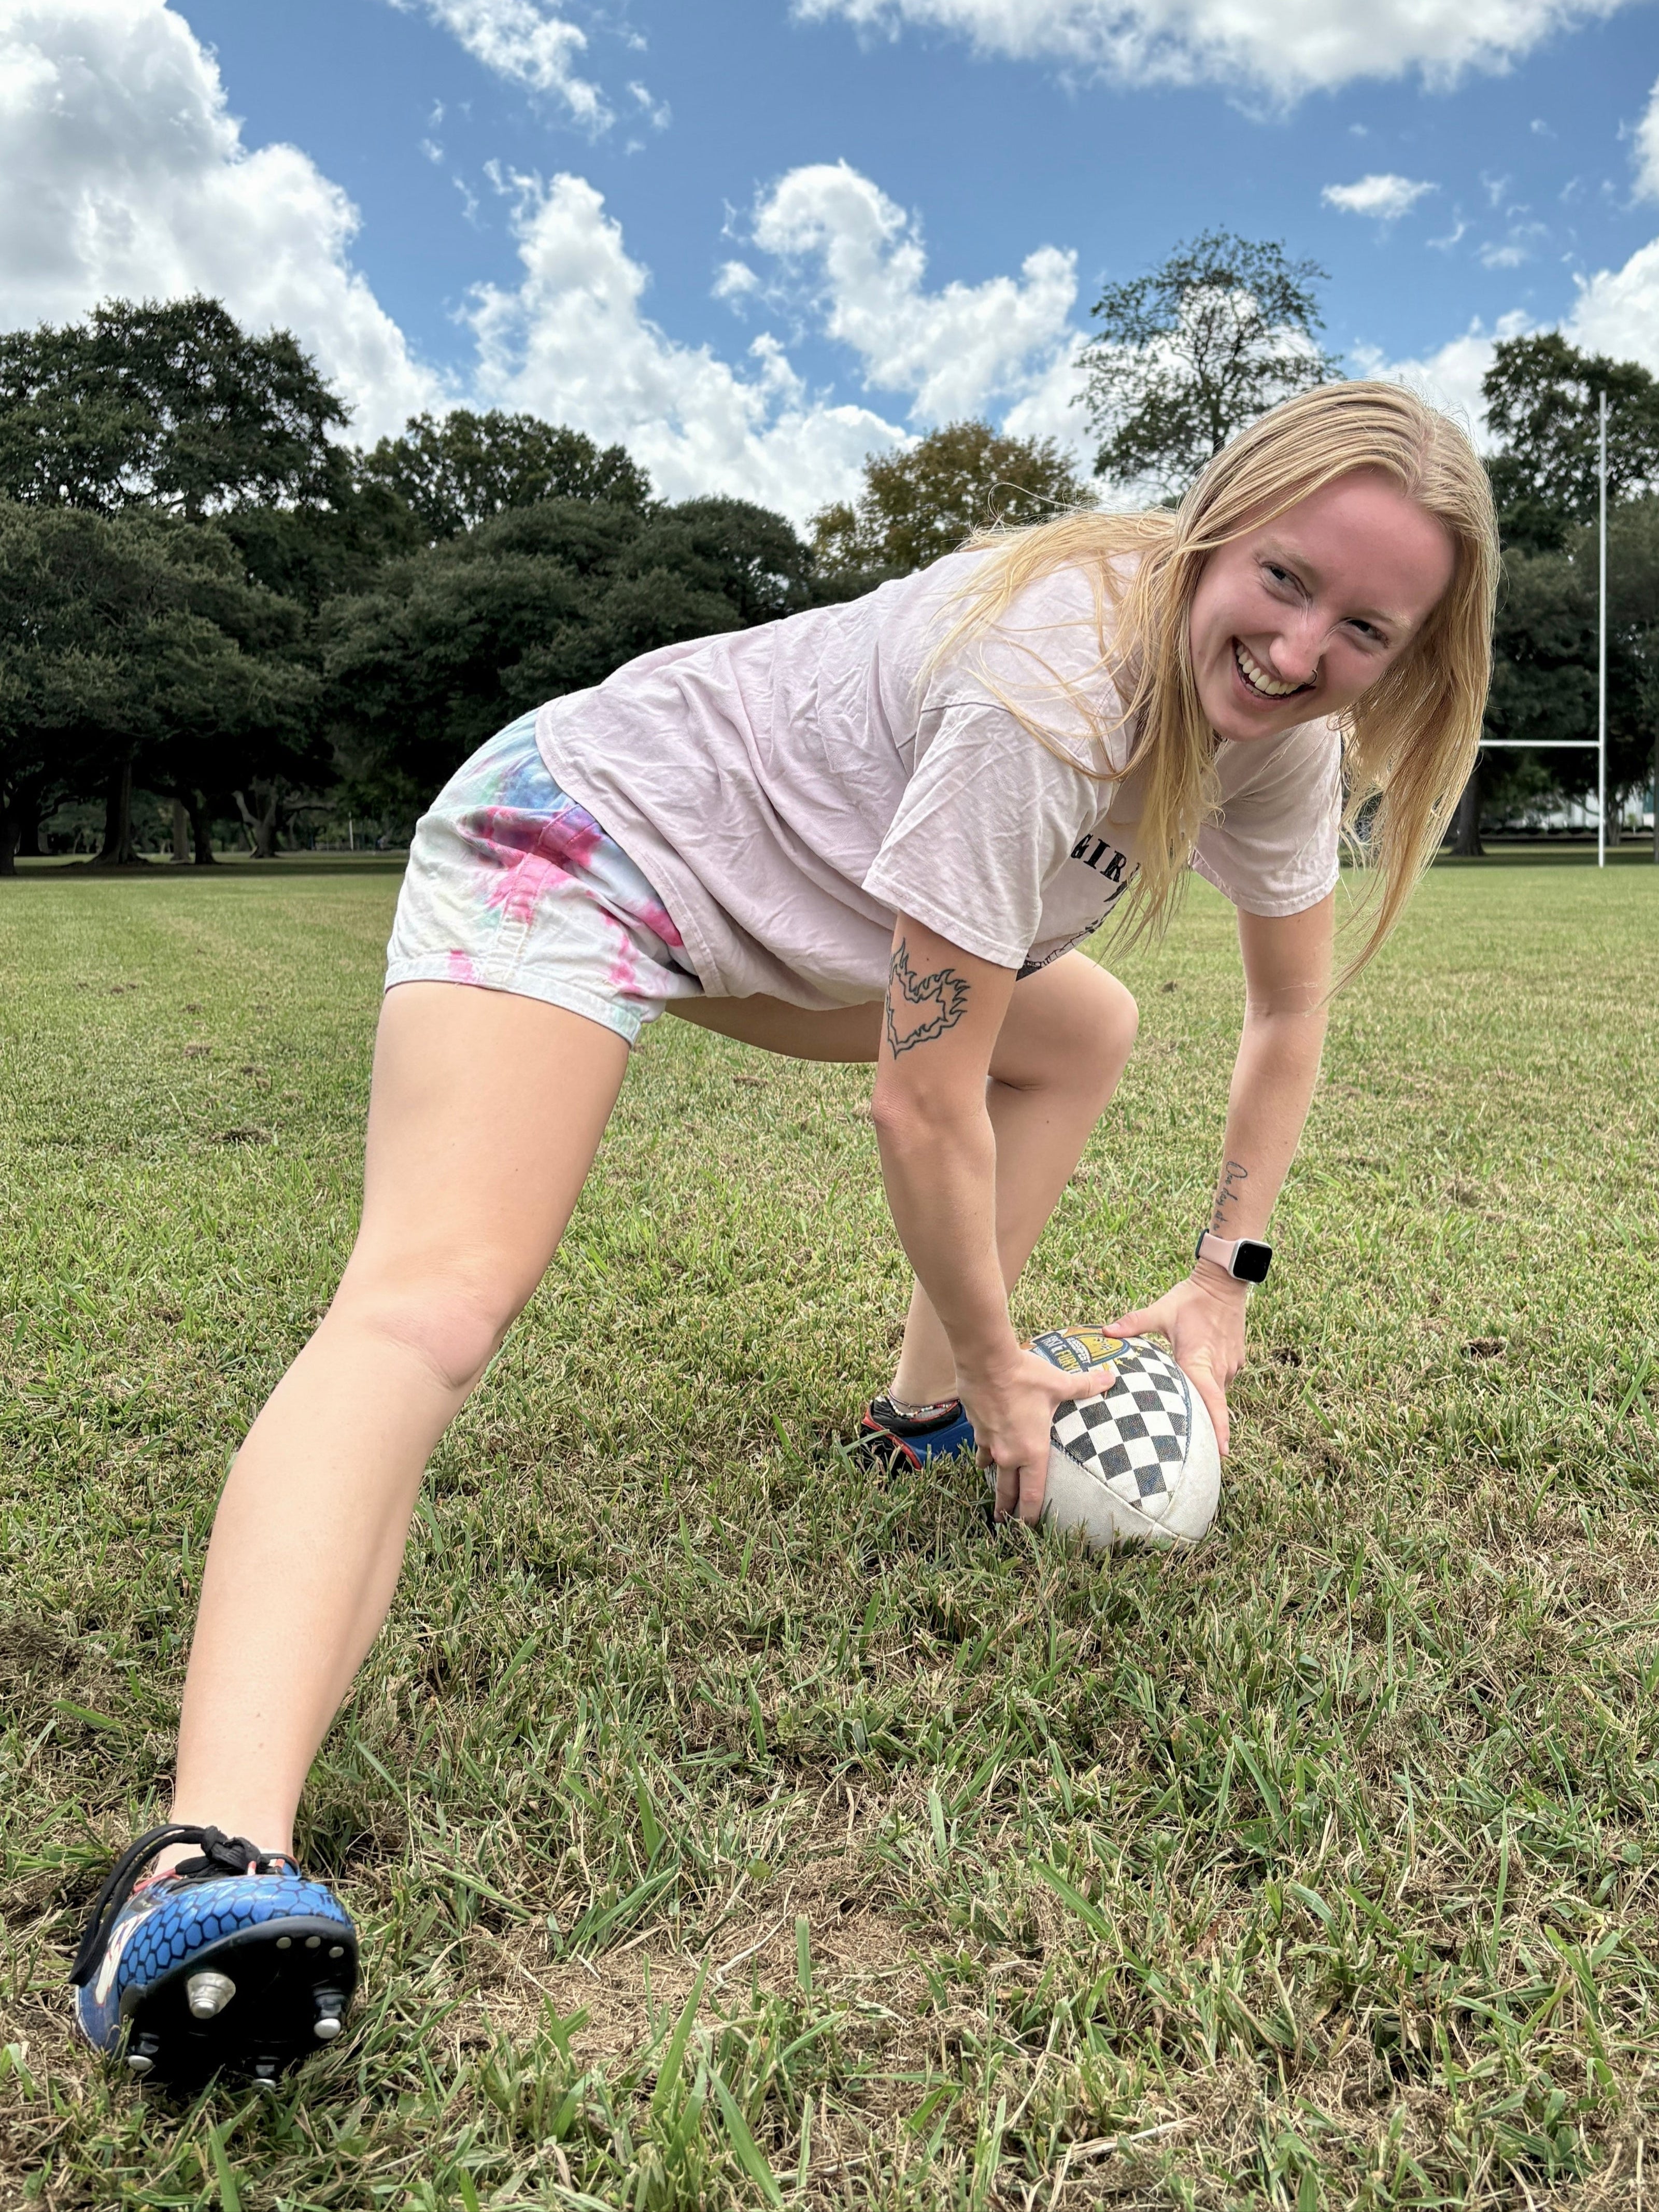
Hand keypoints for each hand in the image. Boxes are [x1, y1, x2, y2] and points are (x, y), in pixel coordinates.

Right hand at [957, 1348, 1087, 1526]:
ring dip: (995, 1482)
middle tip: (1005, 1523)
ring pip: (992, 1471)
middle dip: (1007, 1509)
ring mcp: (990, 1443)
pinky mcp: (976, 1428)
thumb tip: (1111, 1377)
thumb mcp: (1059, 1383)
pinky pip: (982, 1449)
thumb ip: (1085, 1385)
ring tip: (995, 1491)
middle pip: (1007, 1491)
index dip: (1031, 1515)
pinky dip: (985, 1456)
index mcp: (1032, 1451)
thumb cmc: (1026, 1376)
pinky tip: (984, 1457)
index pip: (1032, 1494)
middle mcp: (1009, 1454)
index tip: (1029, 1528)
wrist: (986, 1361)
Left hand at [1104, 1261, 1247, 1453]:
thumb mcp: (1160, 1310)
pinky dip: (1212, 1387)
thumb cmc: (1191, 1298)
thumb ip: (1132, 1324)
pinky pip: (1223, 1380)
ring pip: (1218, 1393)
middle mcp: (1219, 1367)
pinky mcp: (1236, 1359)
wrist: (1223, 1282)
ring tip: (1194, 1424)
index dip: (1219, 1428)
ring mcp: (1231, 1364)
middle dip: (1209, 1428)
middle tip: (1198, 1452)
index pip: (1212, 1402)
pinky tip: (1199, 1388)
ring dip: (1207, 1405)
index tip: (1222, 1453)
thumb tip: (1104, 1332)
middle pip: (1214, 1405)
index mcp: (1199, 1361)